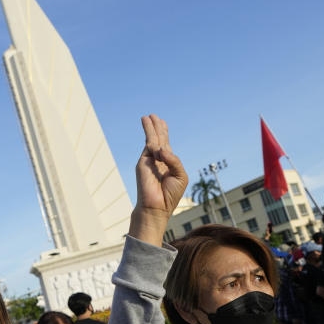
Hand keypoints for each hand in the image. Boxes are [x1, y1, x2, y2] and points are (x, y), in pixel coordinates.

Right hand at [129, 115, 187, 243]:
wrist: (156, 207)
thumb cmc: (170, 195)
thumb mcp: (180, 175)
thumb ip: (174, 160)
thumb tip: (161, 149)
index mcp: (168, 163)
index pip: (166, 145)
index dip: (164, 133)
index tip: (162, 123)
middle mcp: (158, 160)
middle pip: (158, 139)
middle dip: (156, 127)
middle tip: (154, 116)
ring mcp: (149, 160)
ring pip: (152, 139)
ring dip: (150, 127)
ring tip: (148, 116)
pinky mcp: (143, 162)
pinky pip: (150, 145)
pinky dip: (151, 135)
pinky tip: (151, 125)